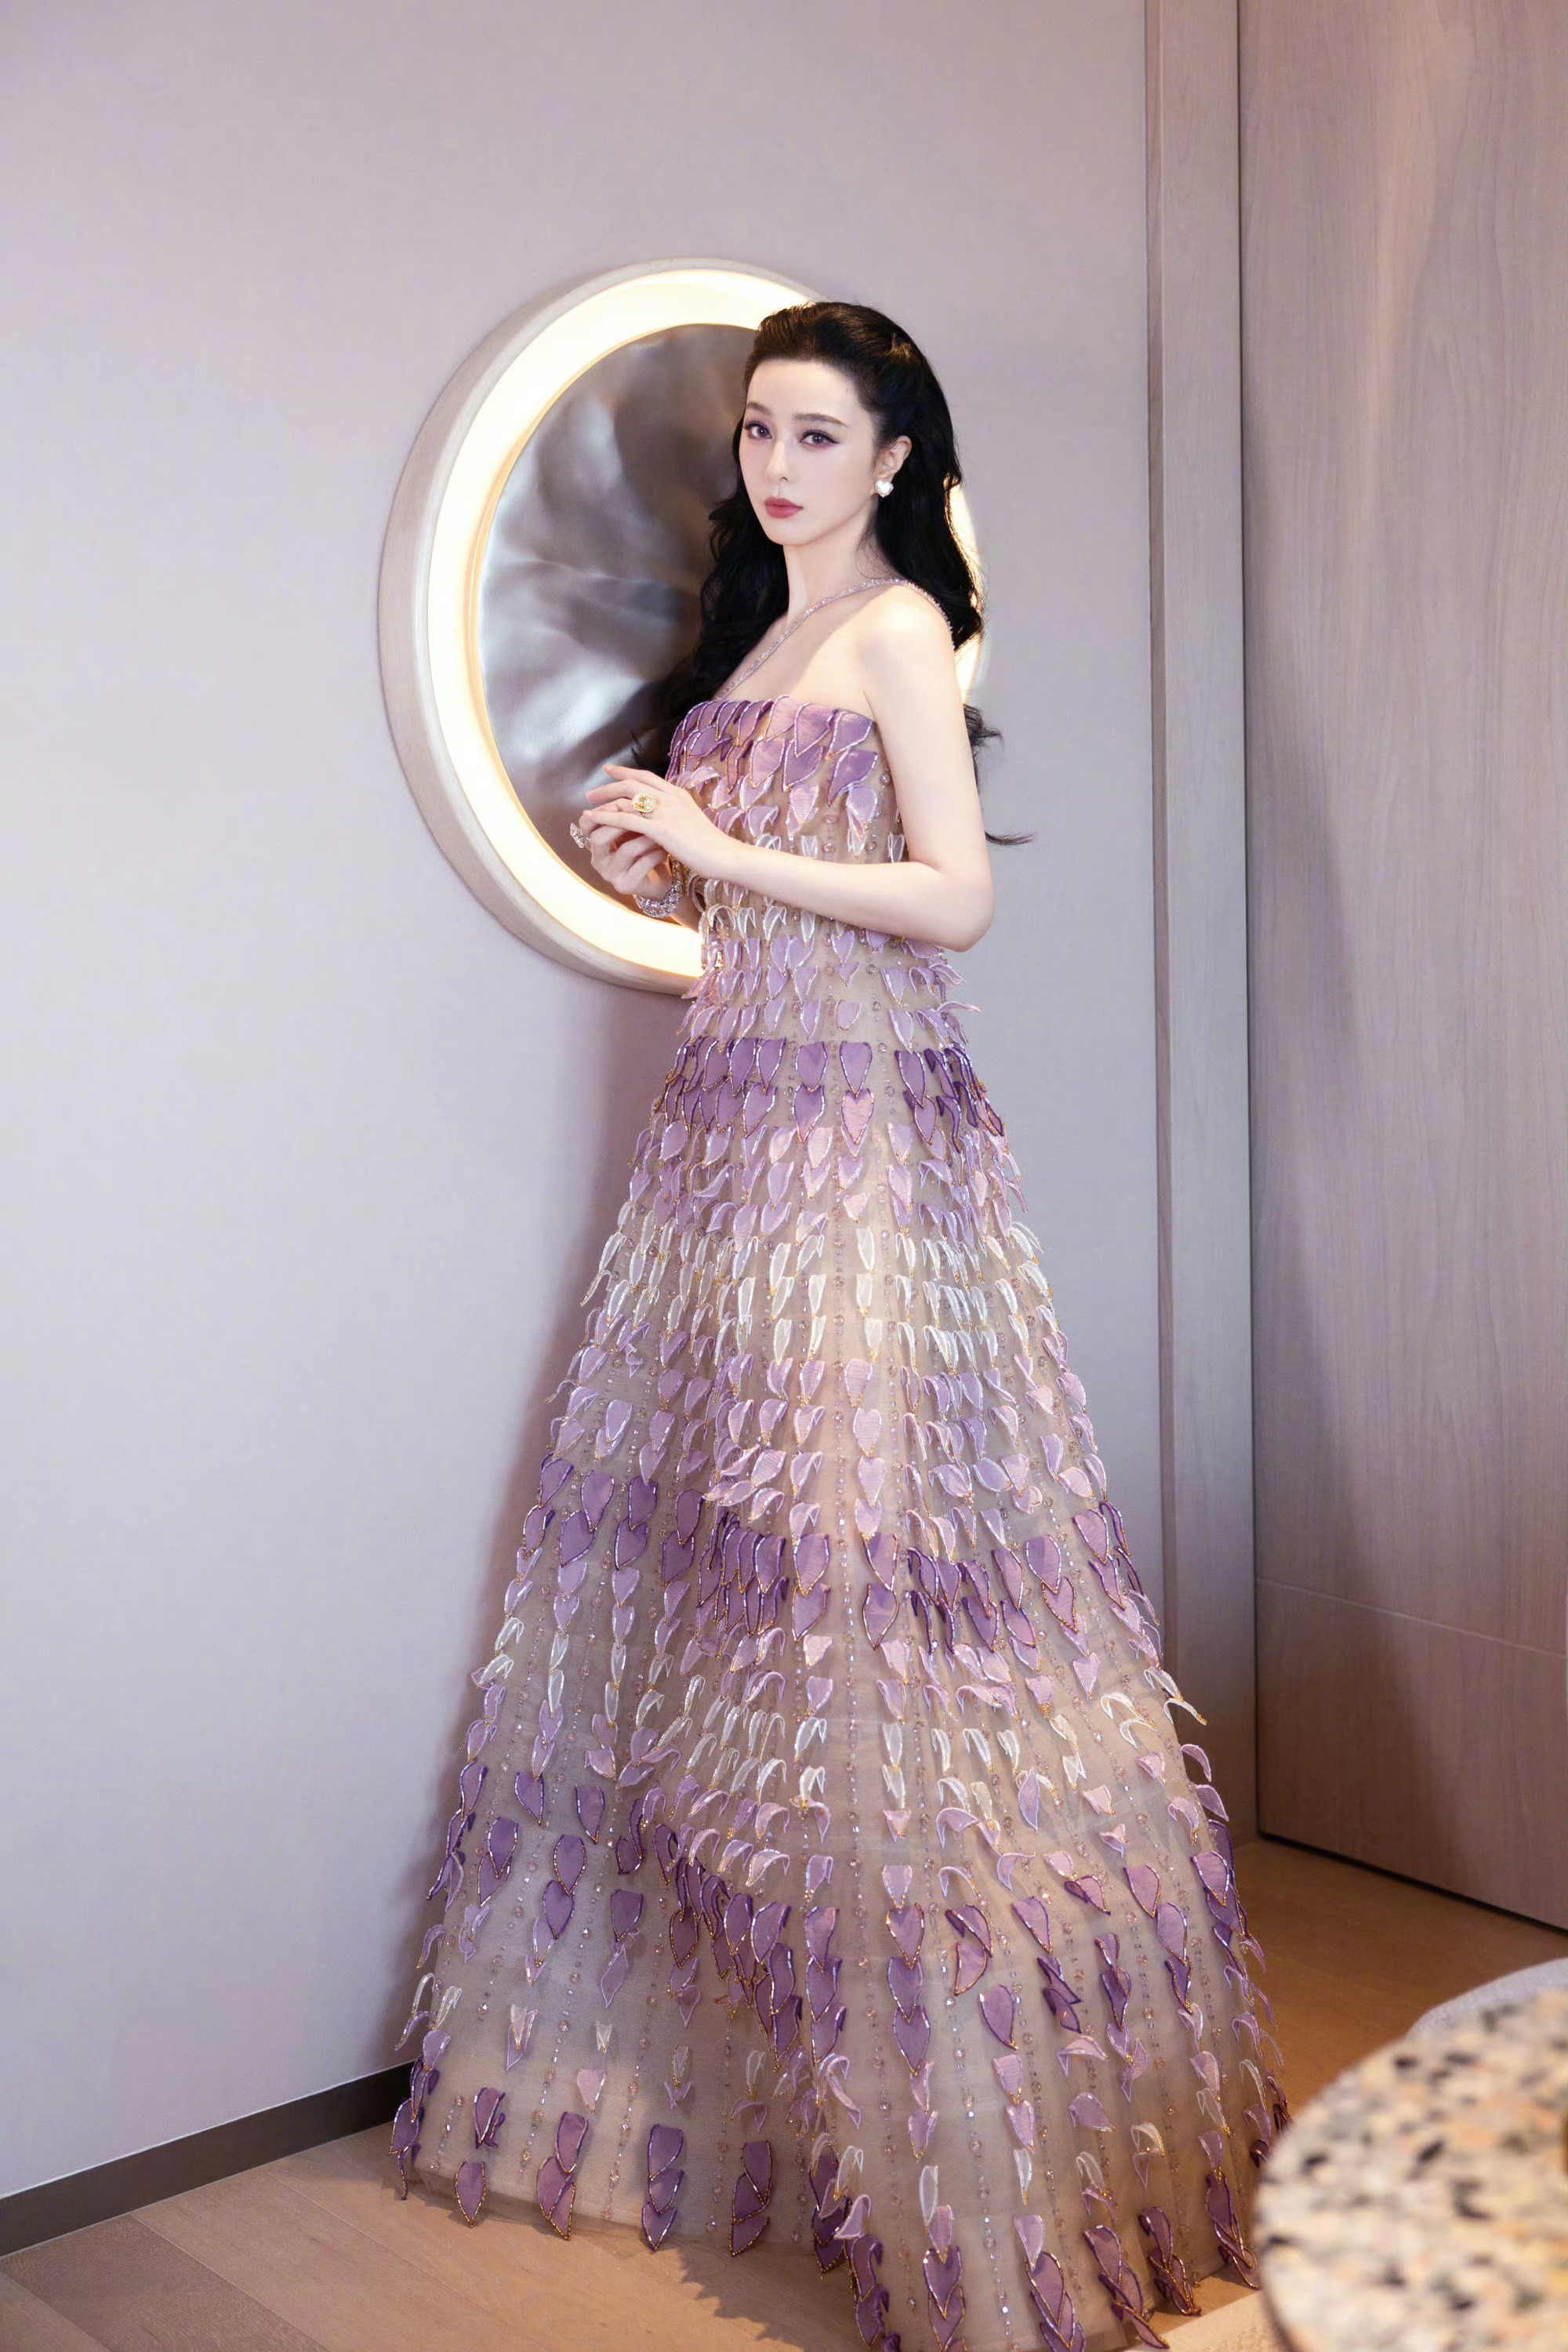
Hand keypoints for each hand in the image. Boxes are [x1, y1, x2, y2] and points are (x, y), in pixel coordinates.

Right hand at [574, 802, 675, 904]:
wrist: (658, 877)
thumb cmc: (644, 847)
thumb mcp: (633, 827)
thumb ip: (625, 810)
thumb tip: (628, 780)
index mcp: (596, 842)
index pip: (586, 825)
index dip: (601, 812)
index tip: (621, 800)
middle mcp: (599, 859)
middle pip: (599, 838)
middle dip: (620, 822)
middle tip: (640, 812)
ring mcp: (611, 874)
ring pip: (625, 850)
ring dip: (644, 837)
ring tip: (659, 830)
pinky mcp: (626, 886)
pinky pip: (642, 866)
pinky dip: (655, 854)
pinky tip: (666, 849)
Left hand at [582, 766, 736, 884]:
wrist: (724, 855)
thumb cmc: (710, 844)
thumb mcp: (691, 820)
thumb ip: (675, 813)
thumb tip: (663, 815)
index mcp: (678, 793)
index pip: (646, 776)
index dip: (625, 772)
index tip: (609, 771)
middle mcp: (670, 797)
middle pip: (632, 783)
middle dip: (608, 786)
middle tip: (591, 793)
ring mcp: (665, 811)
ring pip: (626, 799)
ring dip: (603, 803)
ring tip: (587, 809)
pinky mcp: (660, 829)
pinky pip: (626, 819)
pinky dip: (607, 817)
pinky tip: (594, 820)